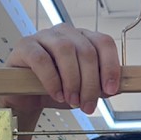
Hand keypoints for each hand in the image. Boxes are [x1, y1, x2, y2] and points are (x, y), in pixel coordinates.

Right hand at [0, 24, 121, 120]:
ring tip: (71, 100)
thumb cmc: (55, 89)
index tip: (110, 90)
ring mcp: (44, 36)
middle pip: (86, 51)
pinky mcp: (25, 46)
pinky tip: (56, 94)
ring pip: (66, 51)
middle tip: (88, 106)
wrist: (25, 97)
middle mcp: (65, 33)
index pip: (104, 43)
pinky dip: (52, 79)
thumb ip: (98, 87)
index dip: (110, 66)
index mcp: (83, 39)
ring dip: (72, 81)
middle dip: (90, 83)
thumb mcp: (82, 90)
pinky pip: (41, 59)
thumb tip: (114, 88)